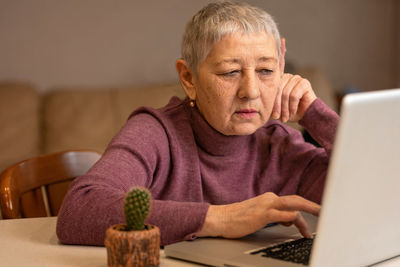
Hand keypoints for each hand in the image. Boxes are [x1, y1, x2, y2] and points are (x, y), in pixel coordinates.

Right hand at [197, 192, 319, 238]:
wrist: (221, 219)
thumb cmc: (238, 219)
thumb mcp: (261, 216)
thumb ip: (276, 216)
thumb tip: (290, 221)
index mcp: (270, 199)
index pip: (293, 202)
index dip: (307, 207)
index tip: (319, 212)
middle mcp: (270, 199)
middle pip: (297, 200)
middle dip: (313, 206)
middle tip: (327, 211)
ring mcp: (266, 206)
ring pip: (292, 205)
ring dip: (308, 210)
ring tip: (320, 215)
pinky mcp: (261, 214)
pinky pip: (280, 214)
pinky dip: (292, 217)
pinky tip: (298, 222)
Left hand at [271, 73, 316, 122]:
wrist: (307, 115)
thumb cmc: (291, 112)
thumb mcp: (277, 108)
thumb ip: (268, 104)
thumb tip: (255, 105)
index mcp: (278, 80)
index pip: (271, 90)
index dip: (272, 103)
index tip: (273, 116)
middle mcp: (287, 77)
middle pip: (278, 90)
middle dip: (277, 106)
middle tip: (277, 117)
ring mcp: (296, 78)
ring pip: (285, 93)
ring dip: (285, 108)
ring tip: (285, 117)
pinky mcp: (304, 83)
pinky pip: (294, 95)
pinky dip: (292, 106)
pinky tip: (293, 112)